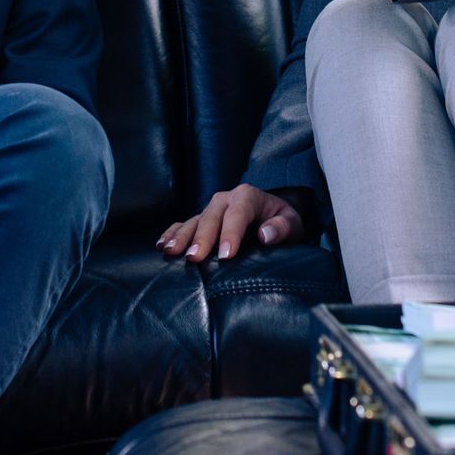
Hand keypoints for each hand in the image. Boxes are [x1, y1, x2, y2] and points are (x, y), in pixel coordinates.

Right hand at [157, 184, 305, 262]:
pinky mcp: (202, 218)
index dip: (231, 234)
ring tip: (171, 251)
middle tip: (194, 258)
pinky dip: (172, 233)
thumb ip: (282, 228)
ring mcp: (211, 208)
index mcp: (248, 196)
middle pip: (211, 217)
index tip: (226, 255)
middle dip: (202, 238)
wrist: (272, 214)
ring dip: (181, 236)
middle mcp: (226, 199)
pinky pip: (183, 223)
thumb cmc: (281, 221)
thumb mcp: (292, 223)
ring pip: (193, 221)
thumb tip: (266, 235)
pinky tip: (162, 245)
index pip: (238, 214)